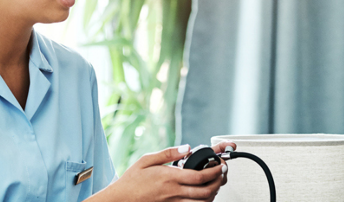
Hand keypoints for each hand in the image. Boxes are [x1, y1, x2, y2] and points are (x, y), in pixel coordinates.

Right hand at [92, 142, 234, 201]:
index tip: (220, 165)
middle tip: (222, 174)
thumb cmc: (131, 181)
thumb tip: (187, 147)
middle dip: (218, 182)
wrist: (120, 199)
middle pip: (205, 191)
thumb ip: (168, 153)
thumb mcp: (147, 160)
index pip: (200, 176)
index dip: (215, 171)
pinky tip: (203, 195)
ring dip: (213, 194)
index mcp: (170, 178)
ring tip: (215, 184)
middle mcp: (174, 192)